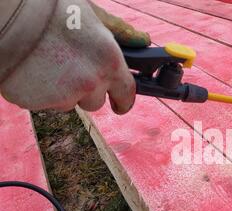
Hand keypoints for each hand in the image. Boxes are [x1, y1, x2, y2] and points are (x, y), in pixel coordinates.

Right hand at [0, 0, 149, 113]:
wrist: (7, 15)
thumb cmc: (50, 9)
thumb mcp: (91, 15)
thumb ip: (120, 32)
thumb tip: (143, 41)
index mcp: (109, 61)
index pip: (127, 94)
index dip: (124, 101)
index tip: (120, 105)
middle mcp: (91, 83)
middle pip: (96, 102)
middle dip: (87, 92)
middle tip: (72, 71)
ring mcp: (64, 95)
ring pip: (69, 103)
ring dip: (63, 92)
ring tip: (48, 64)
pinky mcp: (38, 102)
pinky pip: (45, 103)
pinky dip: (40, 92)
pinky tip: (33, 71)